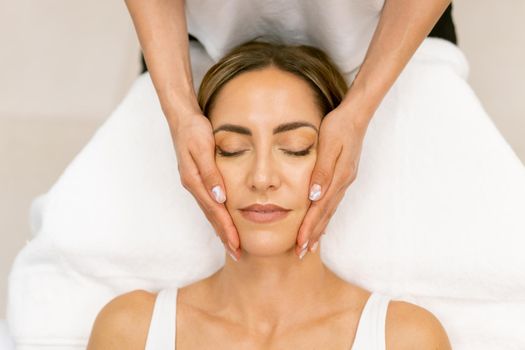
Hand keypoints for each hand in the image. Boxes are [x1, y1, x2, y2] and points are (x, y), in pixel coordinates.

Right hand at [169, 112, 240, 260]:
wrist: (181, 117)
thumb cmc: (194, 130)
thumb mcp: (203, 147)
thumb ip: (211, 173)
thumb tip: (220, 197)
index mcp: (195, 180)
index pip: (215, 211)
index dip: (226, 229)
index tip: (237, 246)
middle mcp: (193, 185)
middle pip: (211, 216)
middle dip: (224, 236)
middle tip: (237, 254)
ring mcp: (194, 183)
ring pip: (210, 211)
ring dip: (221, 229)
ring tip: (232, 244)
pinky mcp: (197, 179)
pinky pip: (209, 202)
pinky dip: (217, 215)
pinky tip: (223, 221)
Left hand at [295, 104, 369, 257]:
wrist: (356, 115)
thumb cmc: (338, 126)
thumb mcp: (328, 145)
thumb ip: (321, 171)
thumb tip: (314, 196)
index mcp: (337, 178)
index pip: (320, 209)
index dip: (309, 228)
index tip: (300, 244)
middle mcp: (342, 183)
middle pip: (325, 215)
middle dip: (313, 235)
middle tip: (301, 253)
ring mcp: (345, 181)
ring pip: (330, 211)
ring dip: (320, 228)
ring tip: (310, 244)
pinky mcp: (344, 176)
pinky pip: (333, 202)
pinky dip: (326, 216)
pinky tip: (323, 222)